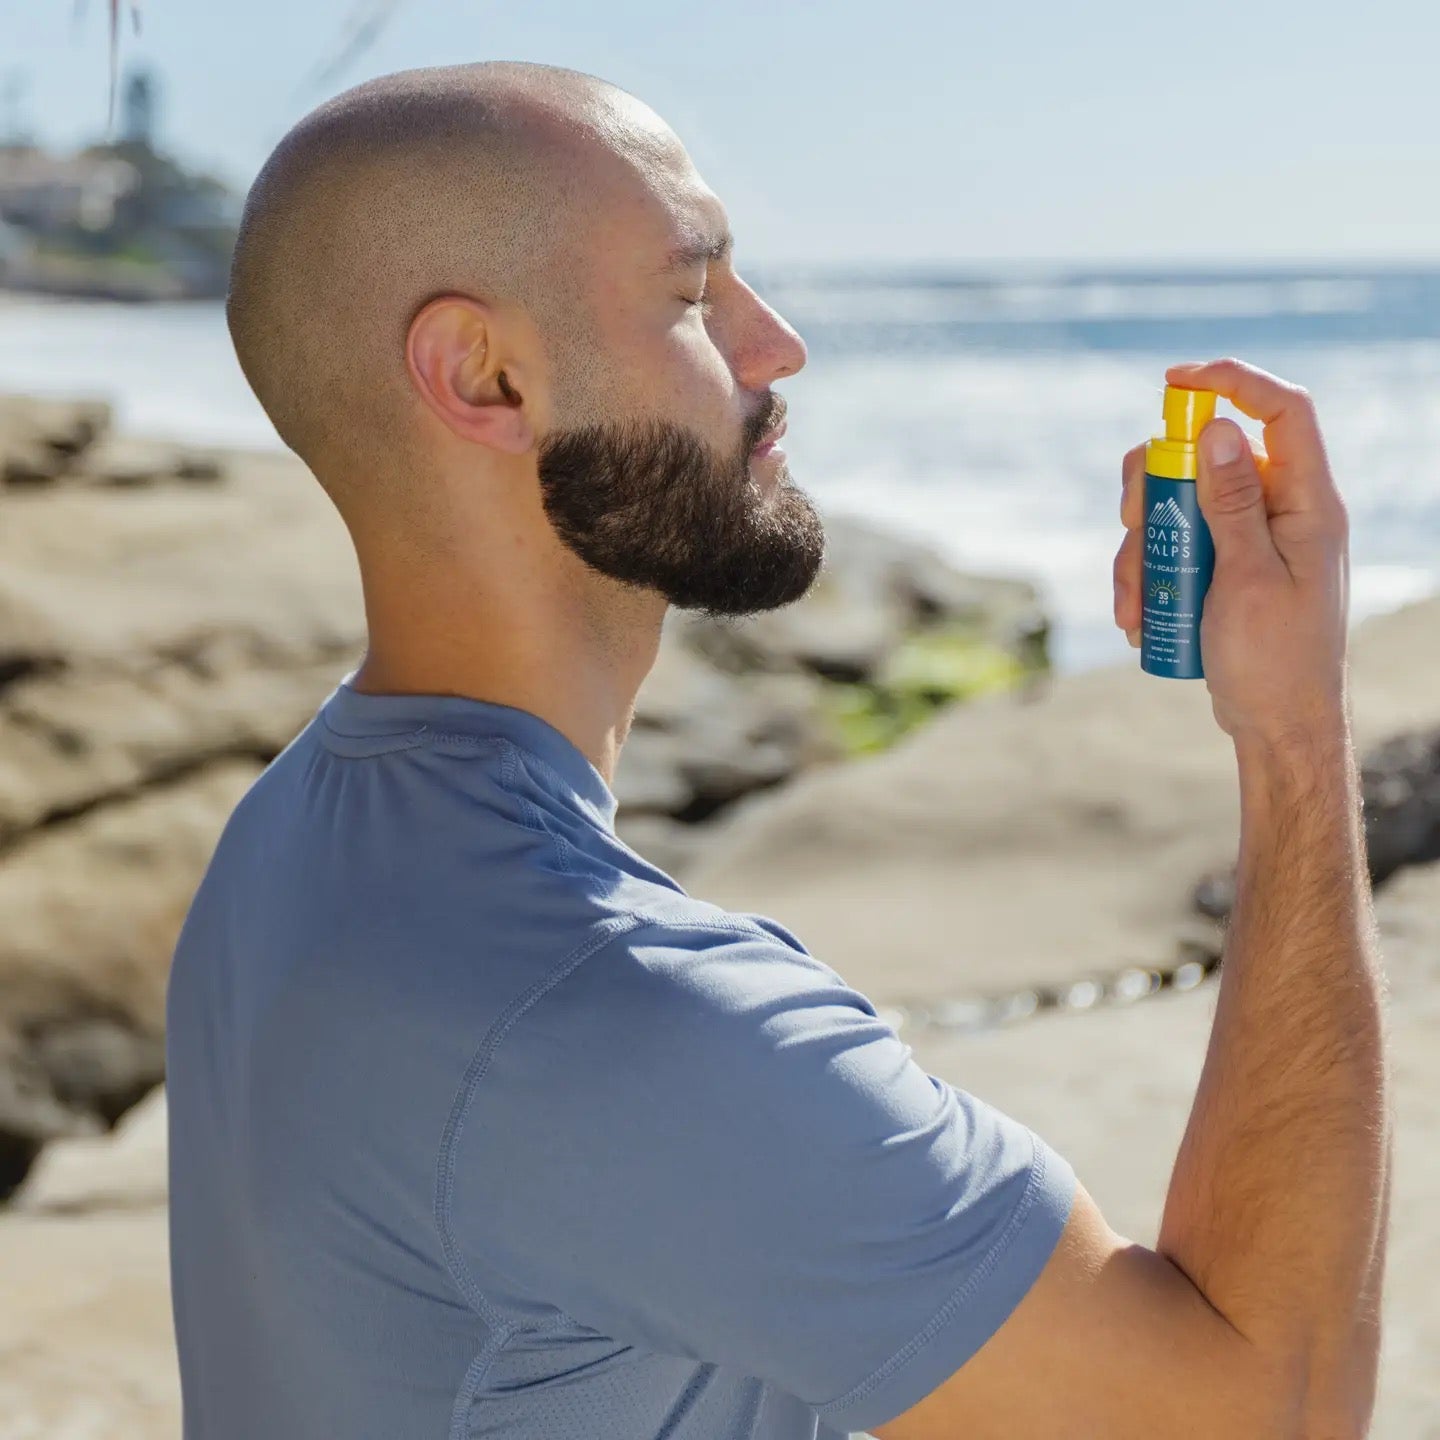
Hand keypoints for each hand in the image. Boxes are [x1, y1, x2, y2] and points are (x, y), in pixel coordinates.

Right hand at [1114, 357, 1350, 747]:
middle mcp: (1281, 512)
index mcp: (1308, 505)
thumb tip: (1219, 427)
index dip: (1233, 381)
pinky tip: (1141, 620)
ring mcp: (1248, 540)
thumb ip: (1235, 501)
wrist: (1278, 727)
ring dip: (1142, 549)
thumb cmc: (1276, 662)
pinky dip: (1147, 577)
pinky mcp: (1222, 569)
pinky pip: (1172, 548)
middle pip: (1207, 457)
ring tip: (1136, 605)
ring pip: (1177, 506)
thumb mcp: (1249, 578)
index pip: (1283, 411)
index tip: (1174, 381)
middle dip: (1156, 488)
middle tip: (1132, 523)